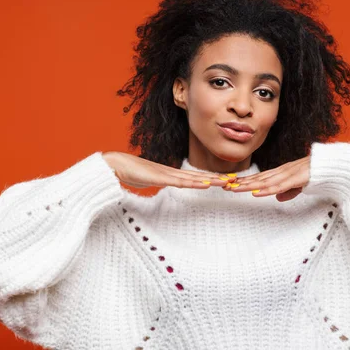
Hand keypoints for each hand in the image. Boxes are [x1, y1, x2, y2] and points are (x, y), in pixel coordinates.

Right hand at [102, 152, 228, 189]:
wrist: (115, 165)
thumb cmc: (128, 172)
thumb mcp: (146, 180)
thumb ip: (155, 182)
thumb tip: (162, 184)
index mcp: (169, 174)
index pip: (193, 177)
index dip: (208, 179)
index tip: (223, 181)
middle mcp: (171, 173)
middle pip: (198, 176)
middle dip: (216, 179)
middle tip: (234, 180)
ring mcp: (167, 174)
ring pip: (193, 178)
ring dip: (210, 180)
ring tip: (226, 182)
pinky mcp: (161, 178)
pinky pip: (181, 181)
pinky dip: (194, 183)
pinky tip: (205, 184)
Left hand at [226, 155, 310, 201]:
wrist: (330, 166)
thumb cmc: (315, 173)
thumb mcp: (299, 185)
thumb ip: (289, 191)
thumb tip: (279, 198)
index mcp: (280, 173)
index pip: (259, 178)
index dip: (245, 181)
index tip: (231, 184)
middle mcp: (280, 172)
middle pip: (257, 179)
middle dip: (241, 183)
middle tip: (224, 185)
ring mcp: (287, 175)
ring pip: (264, 182)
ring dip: (248, 186)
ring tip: (234, 189)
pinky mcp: (295, 179)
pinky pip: (278, 186)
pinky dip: (266, 190)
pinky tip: (255, 193)